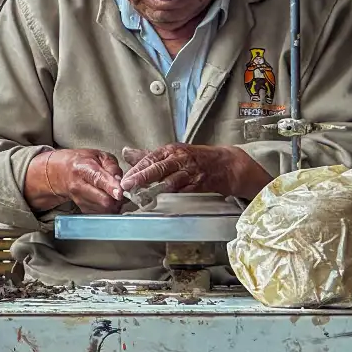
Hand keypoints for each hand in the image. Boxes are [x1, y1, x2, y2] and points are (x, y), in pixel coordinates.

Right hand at [25, 148, 123, 213]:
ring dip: (114, 204)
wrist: (61, 172)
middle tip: (121, 191)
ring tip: (114, 194)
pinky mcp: (82, 209)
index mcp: (84, 168)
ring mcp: (79, 199)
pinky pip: (100, 214)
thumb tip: (120, 180)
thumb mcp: (98, 155)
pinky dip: (108, 209)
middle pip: (103, 200)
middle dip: (117, 198)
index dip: (111, 188)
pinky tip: (108, 200)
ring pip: (104, 209)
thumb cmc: (81, 162)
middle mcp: (79, 186)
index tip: (120, 193)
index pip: (98, 180)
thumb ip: (112, 166)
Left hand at [120, 144, 270, 199]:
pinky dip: (172, 196)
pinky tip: (161, 201)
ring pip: (170, 181)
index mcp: (171, 150)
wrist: (227, 165)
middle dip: (141, 178)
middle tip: (127, 186)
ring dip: (154, 189)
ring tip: (140, 196)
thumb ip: (148, 156)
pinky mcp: (200, 184)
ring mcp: (191, 171)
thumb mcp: (172, 153)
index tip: (124, 178)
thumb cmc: (196, 159)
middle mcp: (181, 158)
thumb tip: (126, 152)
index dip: (136, 169)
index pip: (150, 158)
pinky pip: (183, 191)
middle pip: (158, 168)